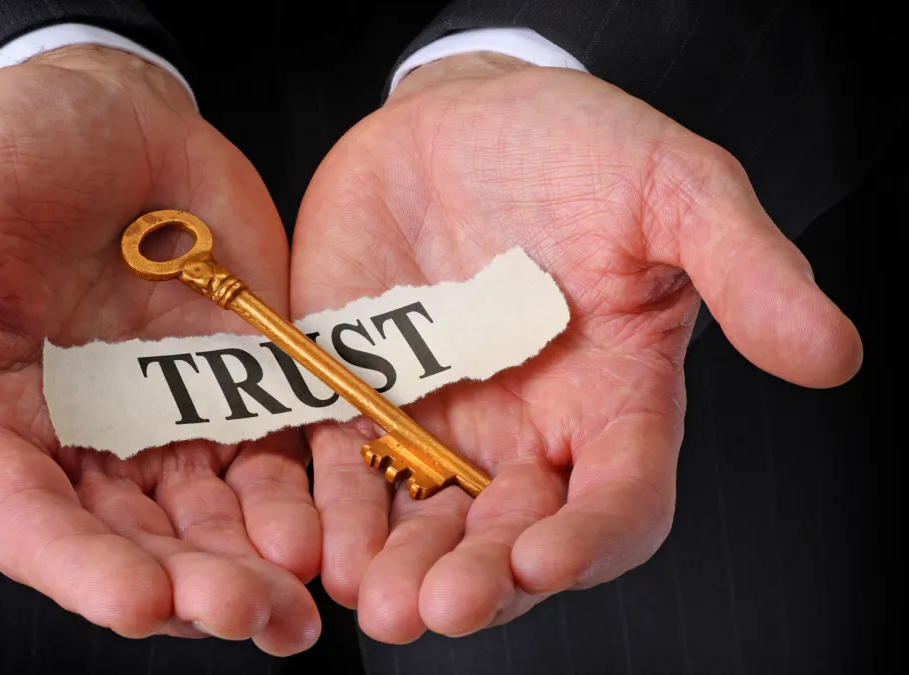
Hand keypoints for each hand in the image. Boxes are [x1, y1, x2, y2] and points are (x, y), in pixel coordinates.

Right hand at [0, 46, 320, 653]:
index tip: (137, 603)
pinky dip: (299, 505)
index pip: (27, 517)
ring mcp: (167, 420)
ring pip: (208, 522)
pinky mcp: (238, 391)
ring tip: (295, 608)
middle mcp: (82, 438)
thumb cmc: (9, 146)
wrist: (116, 110)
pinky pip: (272, 465)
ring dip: (251, 569)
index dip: (78, 567)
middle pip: (131, 541)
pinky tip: (329, 535)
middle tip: (247, 616)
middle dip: (186, 587)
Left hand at [292, 53, 859, 641]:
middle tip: (436, 607)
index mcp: (612, 404)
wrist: (462, 115)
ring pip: (420, 520)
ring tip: (371, 598)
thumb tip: (834, 356)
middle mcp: (525, 434)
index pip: (617, 501)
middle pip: (508, 537)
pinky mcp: (356, 393)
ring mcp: (437, 421)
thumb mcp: (675, 190)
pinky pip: (340, 465)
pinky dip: (326, 507)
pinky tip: (309, 540)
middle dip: (476, 578)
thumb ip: (745, 271)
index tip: (545, 556)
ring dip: (394, 565)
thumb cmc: (580, 149)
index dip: (589, 539)